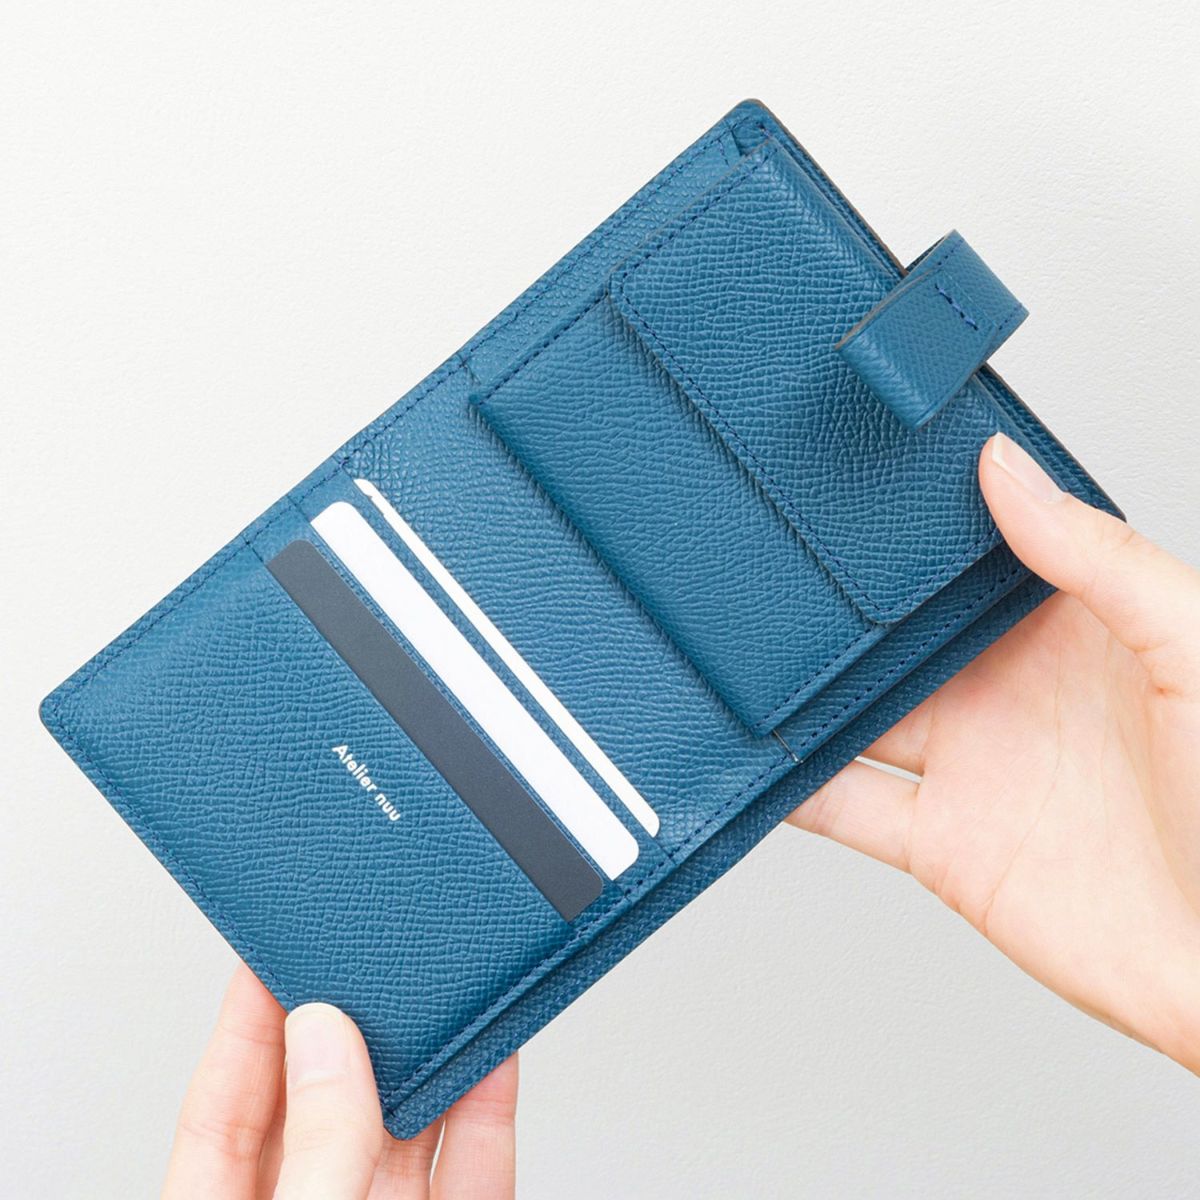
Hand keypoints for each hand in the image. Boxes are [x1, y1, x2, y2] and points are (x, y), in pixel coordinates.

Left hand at [162, 966, 516, 1198]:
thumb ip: (314, 1148)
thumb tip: (325, 1039)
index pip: (223, 1109)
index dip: (246, 1022)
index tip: (272, 950)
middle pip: (323, 1105)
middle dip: (347, 1026)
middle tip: (366, 957)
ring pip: (406, 1130)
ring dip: (428, 1060)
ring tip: (438, 991)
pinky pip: (477, 1167)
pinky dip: (490, 1108)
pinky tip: (495, 1056)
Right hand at [790, 432, 1199, 1071]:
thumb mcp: (1193, 646)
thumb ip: (1101, 559)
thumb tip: (1008, 472)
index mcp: (1069, 630)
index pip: (976, 556)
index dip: (920, 525)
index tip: (860, 487)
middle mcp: (1007, 690)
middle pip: (899, 633)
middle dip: (843, 605)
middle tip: (778, 566)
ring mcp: (968, 765)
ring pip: (857, 712)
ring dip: (806, 691)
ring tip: (749, 654)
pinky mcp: (940, 843)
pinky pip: (843, 805)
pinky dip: (792, 786)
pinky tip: (758, 755)